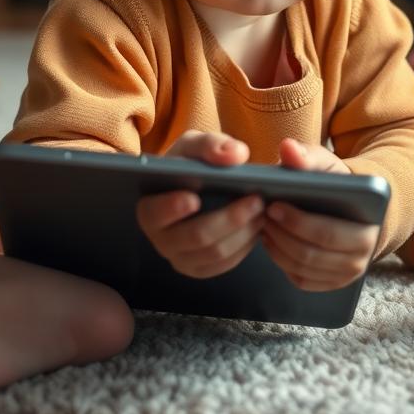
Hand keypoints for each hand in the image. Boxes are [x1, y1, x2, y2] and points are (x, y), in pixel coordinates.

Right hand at [135, 130, 263, 278]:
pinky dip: (246, 245)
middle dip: (229, 219)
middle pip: (196, 237)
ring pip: (216, 254)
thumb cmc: (191, 163)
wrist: (197, 186)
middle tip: (256, 200)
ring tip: (262, 210)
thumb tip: (234, 155)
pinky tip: (258, 225)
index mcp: (150, 208)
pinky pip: (226, 264)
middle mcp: (161, 239)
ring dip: (243, 232)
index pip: (154, 214)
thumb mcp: (195, 145)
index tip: (193, 198)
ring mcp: (181, 258)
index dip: (172, 208)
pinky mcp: (202, 268)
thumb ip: (210, 144)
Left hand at [261, 138, 379, 291]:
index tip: (273, 205)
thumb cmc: (338, 183)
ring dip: (278, 247)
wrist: (353, 205)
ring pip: (303, 268)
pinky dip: (282, 261)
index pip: (328, 232)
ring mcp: (348, 273)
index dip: (297, 222)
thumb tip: (288, 148)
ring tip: (263, 224)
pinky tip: (272, 241)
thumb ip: (307, 155)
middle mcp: (363, 255)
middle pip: (312, 254)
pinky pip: (301, 279)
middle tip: (263, 215)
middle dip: (282, 234)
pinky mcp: (332, 282)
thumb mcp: (325, 163)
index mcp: (371, 224)